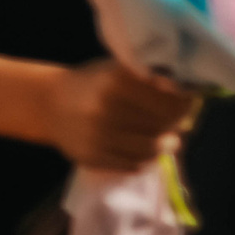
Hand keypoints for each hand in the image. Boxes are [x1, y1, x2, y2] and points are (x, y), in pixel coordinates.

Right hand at [42, 58, 197, 171]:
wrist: (46, 104)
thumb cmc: (91, 85)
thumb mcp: (116, 70)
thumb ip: (148, 79)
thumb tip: (187, 94)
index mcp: (115, 79)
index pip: (170, 100)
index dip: (184, 104)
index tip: (186, 104)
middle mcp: (106, 106)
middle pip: (163, 126)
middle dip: (173, 125)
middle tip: (173, 122)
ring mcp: (99, 134)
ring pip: (151, 149)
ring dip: (162, 145)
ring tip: (163, 139)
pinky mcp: (93, 156)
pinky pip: (134, 165)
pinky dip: (143, 159)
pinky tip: (139, 147)